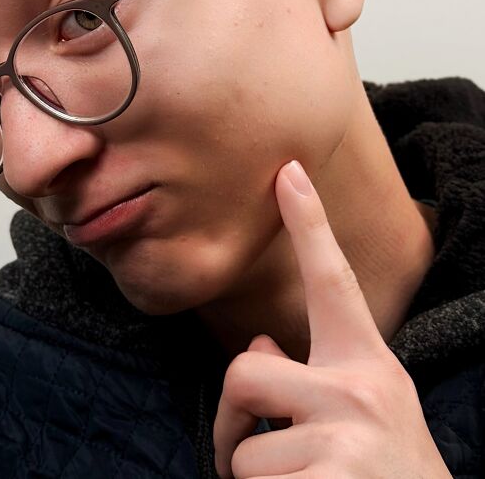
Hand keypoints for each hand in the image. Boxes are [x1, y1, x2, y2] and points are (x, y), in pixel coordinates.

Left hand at [213, 159, 450, 478]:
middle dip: (231, 418)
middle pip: (243, 372)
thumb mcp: (363, 410)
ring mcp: (346, 442)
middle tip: (245, 447)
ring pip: (244, 449)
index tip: (289, 171)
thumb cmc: (388, 469)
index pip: (334, 281)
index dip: (310, 223)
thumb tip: (255, 349)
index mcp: (366, 365)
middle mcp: (359, 393)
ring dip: (254, 476)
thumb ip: (313, 374)